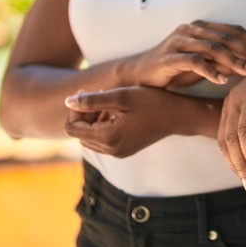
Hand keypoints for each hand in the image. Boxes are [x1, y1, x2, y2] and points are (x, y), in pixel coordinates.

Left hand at [64, 86, 203, 157]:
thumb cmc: (152, 102)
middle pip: (78, 134)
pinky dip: (101, 126)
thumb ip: (92, 100)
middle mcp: (111, 150)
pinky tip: (115, 111)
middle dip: (82, 115)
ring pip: (89, 138)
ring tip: (107, 102)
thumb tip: (67, 101)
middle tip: (95, 94)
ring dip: (91, 120)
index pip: (71, 128)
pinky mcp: (124, 150)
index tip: (87, 93)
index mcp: (108, 138)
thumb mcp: (121, 96)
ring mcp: (118, 153)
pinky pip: (102, 141)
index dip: (75, 110)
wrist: (179, 116)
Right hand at [122, 20, 245, 88]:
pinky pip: (194, 62)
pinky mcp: (169, 57)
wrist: (139, 75)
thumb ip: (223, 61)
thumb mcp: (203, 64)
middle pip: (226, 37)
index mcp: (201, 27)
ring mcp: (179, 41)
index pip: (233, 30)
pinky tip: (223, 81)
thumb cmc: (174, 69)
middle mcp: (191, 30)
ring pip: (213, 48)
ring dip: (234, 60)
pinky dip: (210, 70)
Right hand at [218, 45, 245, 187]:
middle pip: (230, 139)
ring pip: (223, 139)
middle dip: (240, 165)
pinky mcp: (230, 108)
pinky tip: (242, 167)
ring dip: (233, 162)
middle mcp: (235, 99)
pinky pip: (224, 135)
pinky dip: (230, 154)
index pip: (245, 131)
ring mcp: (230, 103)